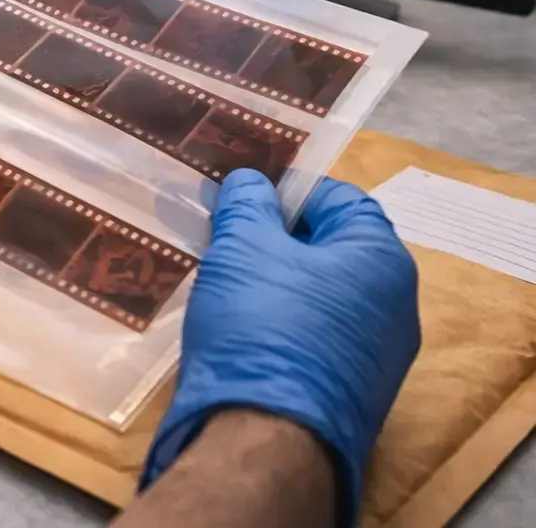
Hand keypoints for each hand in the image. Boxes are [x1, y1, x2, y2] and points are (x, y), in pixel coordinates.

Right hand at [141, 171, 418, 525]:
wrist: (266, 439)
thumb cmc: (261, 324)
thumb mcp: (243, 248)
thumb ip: (247, 205)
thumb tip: (251, 182)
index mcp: (382, 259)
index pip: (340, 199)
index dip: (289, 191)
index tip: (242, 197)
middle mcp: (395, 305)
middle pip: (331, 250)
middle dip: (277, 238)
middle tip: (226, 236)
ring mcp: (376, 356)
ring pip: (321, 296)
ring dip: (276, 282)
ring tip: (225, 280)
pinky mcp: (350, 393)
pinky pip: (316, 338)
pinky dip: (282, 324)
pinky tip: (239, 326)